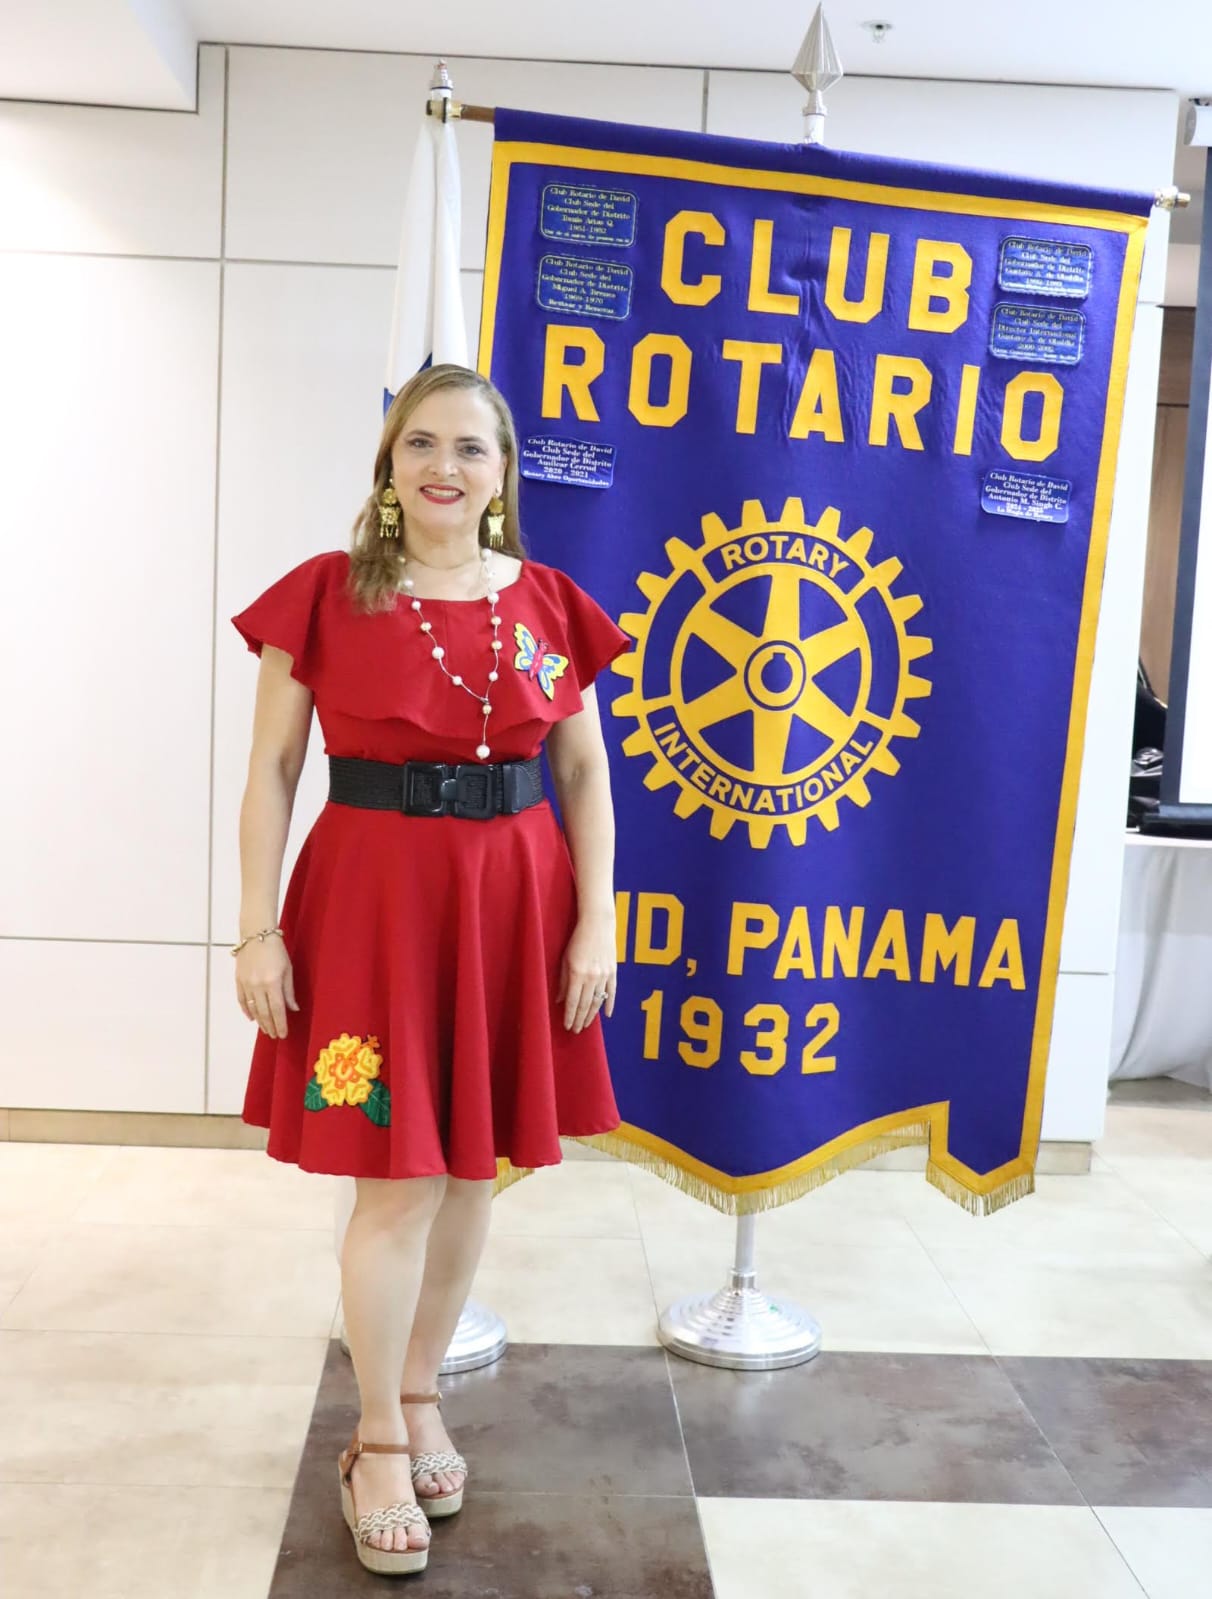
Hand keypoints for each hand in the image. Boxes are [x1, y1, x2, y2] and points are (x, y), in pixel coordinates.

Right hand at [235, 935, 297, 1038]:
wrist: (256, 935)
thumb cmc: (276, 950)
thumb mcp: (288, 969)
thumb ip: (289, 991)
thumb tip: (293, 1009)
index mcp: (272, 982)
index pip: (277, 1009)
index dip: (280, 1024)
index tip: (283, 1034)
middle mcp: (258, 985)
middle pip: (264, 1012)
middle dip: (270, 1026)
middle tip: (274, 1035)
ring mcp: (246, 984)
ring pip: (253, 1009)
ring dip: (260, 1021)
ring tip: (266, 1030)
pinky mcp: (238, 980)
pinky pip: (242, 1000)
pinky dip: (247, 1010)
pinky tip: (252, 1018)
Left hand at [557, 913, 616, 1032]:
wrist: (598, 924)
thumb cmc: (577, 939)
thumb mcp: (565, 959)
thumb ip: (562, 980)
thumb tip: (559, 1000)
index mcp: (577, 973)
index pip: (572, 1001)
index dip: (569, 1016)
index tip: (567, 1026)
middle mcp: (591, 977)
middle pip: (584, 1005)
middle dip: (579, 1019)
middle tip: (575, 1031)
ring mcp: (604, 975)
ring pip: (598, 1001)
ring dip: (591, 1015)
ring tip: (586, 1025)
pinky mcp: (613, 971)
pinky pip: (612, 992)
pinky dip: (609, 1004)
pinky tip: (607, 1015)